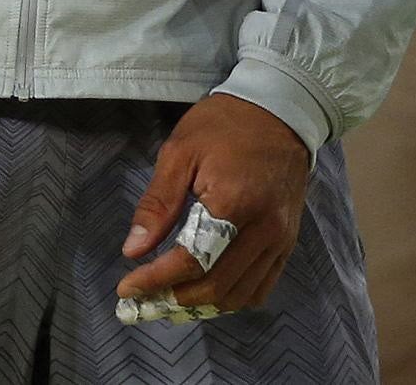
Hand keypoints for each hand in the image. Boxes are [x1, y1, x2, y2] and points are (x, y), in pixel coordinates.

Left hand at [115, 95, 311, 312]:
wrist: (279, 111)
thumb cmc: (224, 125)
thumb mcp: (180, 152)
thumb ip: (157, 204)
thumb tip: (133, 250)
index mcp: (234, 203)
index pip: (192, 260)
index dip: (156, 280)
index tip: (127, 288)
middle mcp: (264, 229)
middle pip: (217, 285)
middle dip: (175, 298)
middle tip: (144, 299)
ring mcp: (281, 239)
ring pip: (240, 294)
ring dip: (202, 304)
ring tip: (169, 298)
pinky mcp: (288, 242)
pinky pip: (261, 287)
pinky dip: (231, 297)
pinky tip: (205, 290)